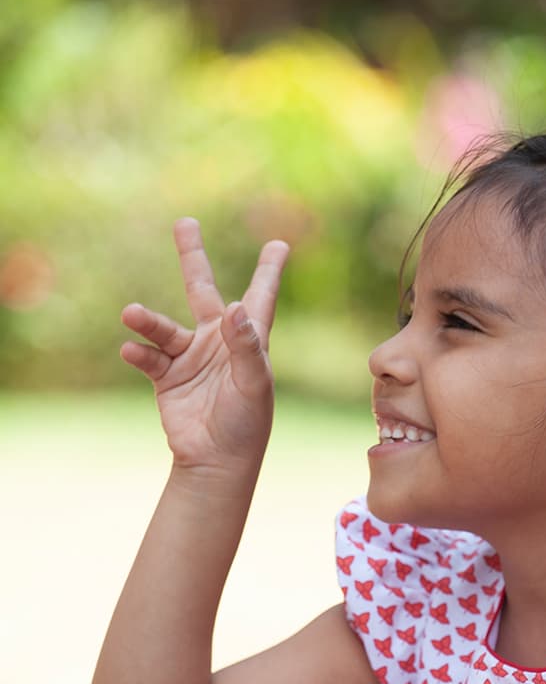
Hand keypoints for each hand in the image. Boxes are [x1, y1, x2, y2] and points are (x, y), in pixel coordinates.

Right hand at [120, 219, 289, 469]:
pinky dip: (139, 352)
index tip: (278, 244)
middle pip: (203, 290)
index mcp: (248, 340)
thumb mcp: (254, 384)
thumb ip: (246, 346)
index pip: (260, 297)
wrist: (217, 461)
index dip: (269, 271)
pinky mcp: (166, 377)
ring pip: (164, 327)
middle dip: (193, 257)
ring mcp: (190, 358)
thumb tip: (236, 306)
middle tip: (185, 222)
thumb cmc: (246, 424)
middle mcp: (217, 342)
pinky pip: (148, 357)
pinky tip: (131, 349)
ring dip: (147, 320)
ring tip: (130, 313)